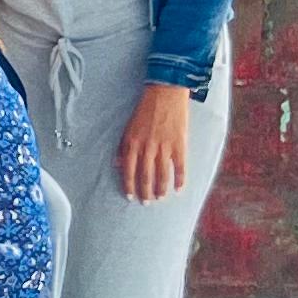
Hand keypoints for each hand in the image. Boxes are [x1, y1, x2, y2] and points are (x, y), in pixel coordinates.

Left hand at [121, 82, 193, 201]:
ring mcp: (164, 146)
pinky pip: (180, 167)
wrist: (165, 94)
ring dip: (161, 189)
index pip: (129, 170)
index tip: (130, 196)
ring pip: (162, 174)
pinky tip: (178, 190)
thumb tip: (118, 165)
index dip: (129, 185)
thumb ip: (122, 147)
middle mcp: (147, 147)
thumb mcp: (128, 128)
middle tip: (146, 203)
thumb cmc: (145, 111)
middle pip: (145, 176)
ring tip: (160, 198)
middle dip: (145, 192)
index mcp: (132, 143)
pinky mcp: (179, 144)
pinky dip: (180, 180)